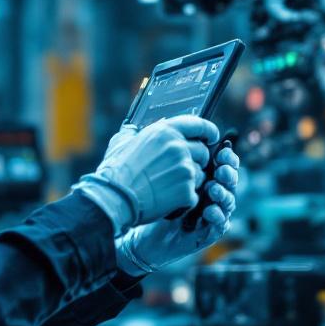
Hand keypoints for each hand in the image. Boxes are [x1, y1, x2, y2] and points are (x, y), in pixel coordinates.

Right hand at [73, 116, 218, 234]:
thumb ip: (133, 133)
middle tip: (179, 171)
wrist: (113, 198)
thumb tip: (133, 130)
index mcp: (165, 131)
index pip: (199, 125)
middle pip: (203, 152)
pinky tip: (166, 200)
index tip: (211, 138)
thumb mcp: (120, 142)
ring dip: (189, 182)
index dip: (209, 132)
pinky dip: (183, 200)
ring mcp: (185, 170)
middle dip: (196, 161)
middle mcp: (179, 148)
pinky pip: (194, 195)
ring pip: (201, 175)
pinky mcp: (187, 192)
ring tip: (167, 187)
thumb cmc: (114, 171)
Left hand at [116, 144, 239, 275]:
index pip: (223, 162)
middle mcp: (211, 193)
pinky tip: (209, 210)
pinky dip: (218, 216)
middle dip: (229, 173)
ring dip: (223, 193)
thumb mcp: (156, 172)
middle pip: (230, 180)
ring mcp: (211, 212)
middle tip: (220, 169)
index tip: (221, 149)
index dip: (227, 156)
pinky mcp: (207, 232)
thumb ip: (163, 151)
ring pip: (228, 201)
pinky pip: (220, 224)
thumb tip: (164, 124)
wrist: (140, 230)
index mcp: (203, 176)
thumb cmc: (150, 199)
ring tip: (212, 189)